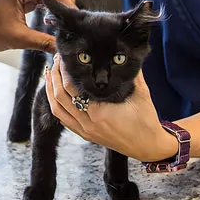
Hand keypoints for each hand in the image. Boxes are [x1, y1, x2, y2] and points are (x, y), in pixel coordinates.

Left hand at [44, 54, 176, 162]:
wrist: (149, 147)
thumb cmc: (146, 121)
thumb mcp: (141, 93)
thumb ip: (133, 73)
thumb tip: (125, 52)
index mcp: (99, 112)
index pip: (72, 87)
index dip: (64, 70)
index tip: (64, 57)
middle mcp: (88, 123)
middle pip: (59, 97)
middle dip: (54, 77)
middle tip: (55, 60)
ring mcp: (86, 131)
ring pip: (57, 110)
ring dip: (50, 91)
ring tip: (50, 74)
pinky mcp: (87, 136)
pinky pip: (65, 121)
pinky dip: (57, 106)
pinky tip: (56, 95)